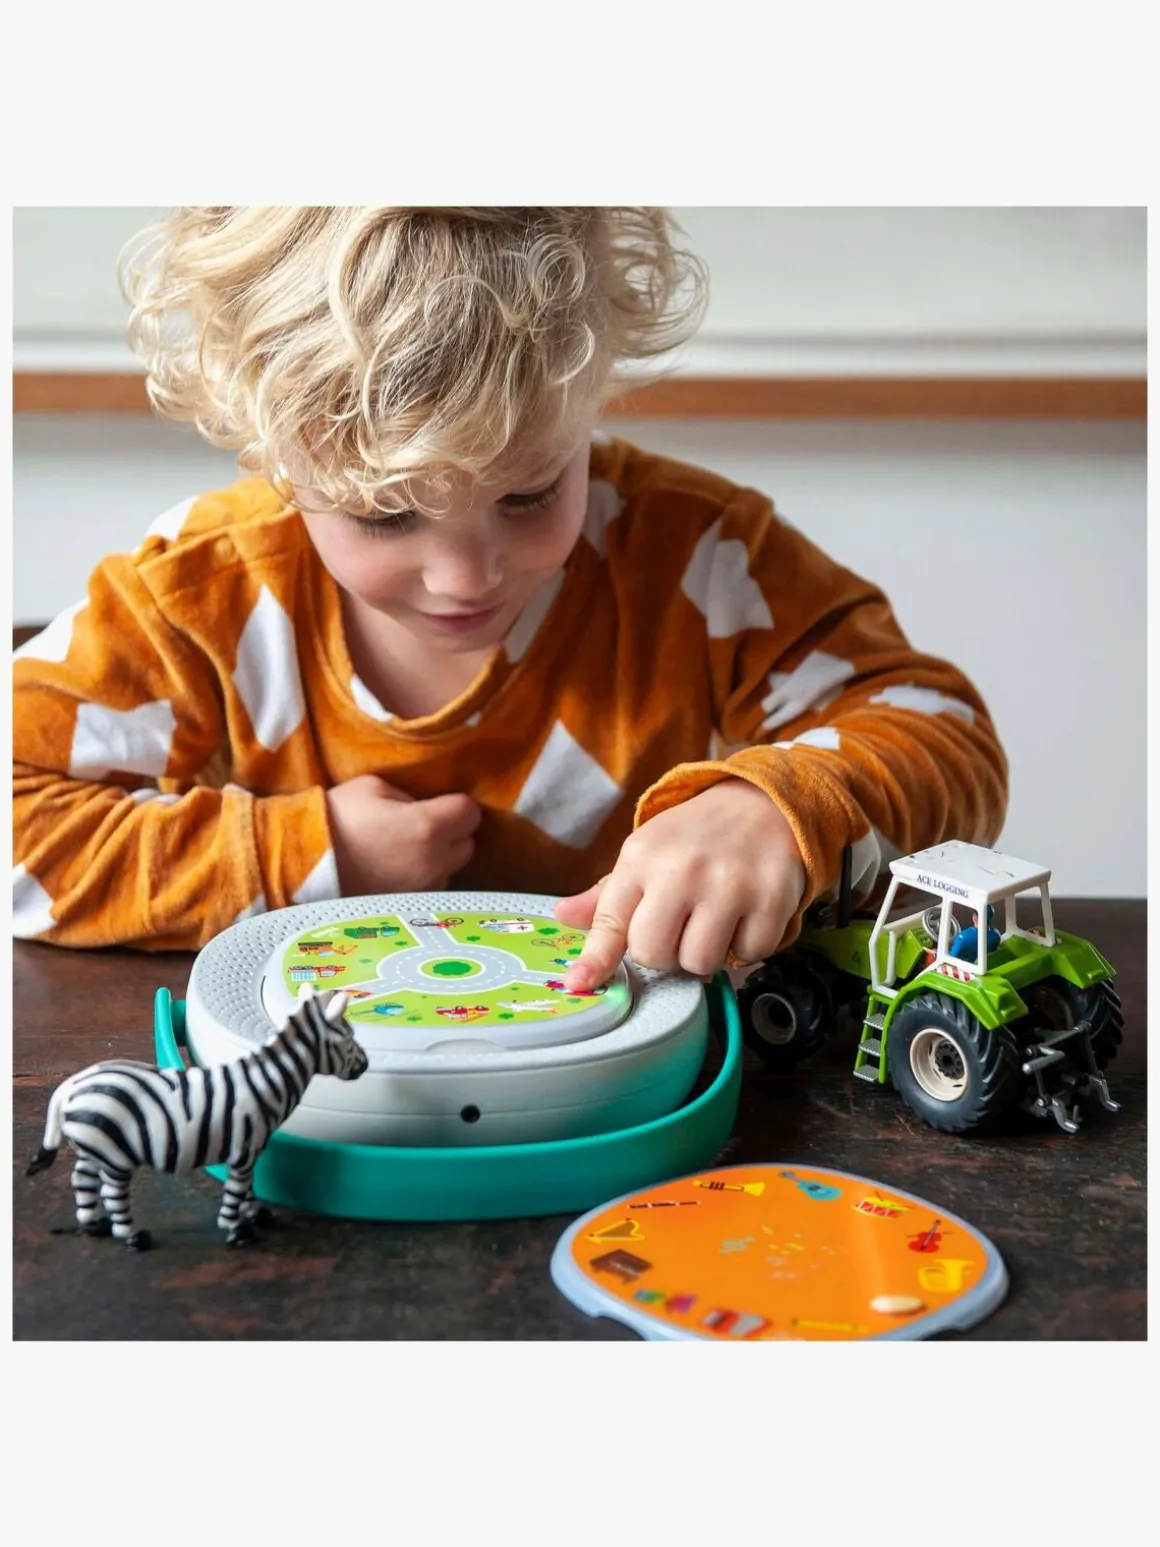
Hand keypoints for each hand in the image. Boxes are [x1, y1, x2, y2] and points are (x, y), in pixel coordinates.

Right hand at [325, 774, 480, 894]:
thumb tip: (423, 808)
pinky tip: (395, 870)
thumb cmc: (335, 819)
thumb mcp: (373, 788)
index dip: (457, 805)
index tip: (440, 804)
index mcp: (429, 827)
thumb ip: (409, 797)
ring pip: (450, 869)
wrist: (301, 866)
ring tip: (405, 850)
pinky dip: (421, 878)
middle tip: (422, 825)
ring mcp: (423, 890)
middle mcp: (434, 863)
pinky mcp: (408, 907)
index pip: (471, 812)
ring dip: (438, 858)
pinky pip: (429, 888)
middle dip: (451, 832)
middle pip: (466, 844)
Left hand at [555, 778, 805, 988]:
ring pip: (700, 963)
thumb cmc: (695, 837)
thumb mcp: (645, 853)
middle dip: (665, 953)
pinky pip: (748, 955)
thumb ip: (607, 895)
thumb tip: (563, 917)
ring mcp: (729, 885)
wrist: (762, 803)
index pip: (610, 921)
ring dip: (705, 954)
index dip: (596, 960)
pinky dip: (746, 945)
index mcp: (642, 858)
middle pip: (655, 954)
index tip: (580, 983)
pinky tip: (744, 915)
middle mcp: (682, 870)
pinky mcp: (771, 899)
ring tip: (712, 920)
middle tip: (680, 927)